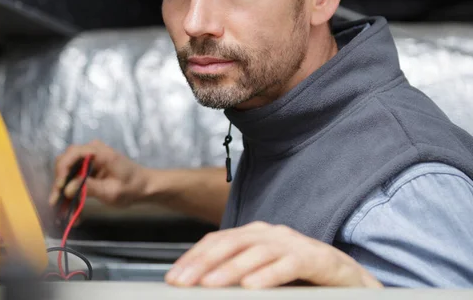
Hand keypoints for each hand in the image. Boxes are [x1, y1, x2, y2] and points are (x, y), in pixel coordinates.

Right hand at [48, 140, 150, 207]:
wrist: (144, 187)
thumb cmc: (132, 187)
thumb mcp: (112, 191)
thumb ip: (89, 188)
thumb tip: (68, 190)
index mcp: (100, 152)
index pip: (73, 154)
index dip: (63, 170)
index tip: (60, 188)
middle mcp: (92, 151)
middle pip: (66, 162)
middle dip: (59, 183)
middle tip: (56, 202)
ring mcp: (89, 159)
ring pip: (67, 171)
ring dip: (63, 190)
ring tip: (61, 210)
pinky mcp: (88, 168)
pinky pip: (74, 178)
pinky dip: (71, 193)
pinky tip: (71, 210)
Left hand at [165, 221, 382, 288]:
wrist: (349, 278)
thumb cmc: (302, 277)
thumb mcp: (262, 276)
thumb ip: (237, 277)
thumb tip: (203, 286)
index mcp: (256, 236)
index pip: (218, 241)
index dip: (194, 257)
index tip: (174, 277)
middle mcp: (271, 234)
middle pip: (231, 243)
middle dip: (203, 262)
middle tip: (182, 282)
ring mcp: (294, 243)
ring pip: (256, 252)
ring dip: (230, 269)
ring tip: (209, 284)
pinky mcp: (316, 258)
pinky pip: (288, 264)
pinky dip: (268, 275)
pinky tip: (251, 287)